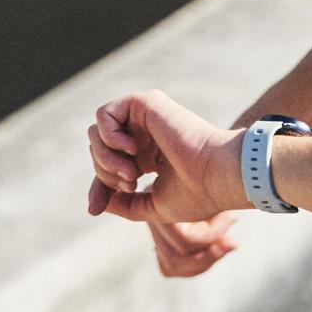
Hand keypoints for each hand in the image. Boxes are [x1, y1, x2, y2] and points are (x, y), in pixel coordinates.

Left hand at [85, 89, 246, 278]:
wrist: (217, 176)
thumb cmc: (197, 193)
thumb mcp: (153, 206)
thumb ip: (125, 205)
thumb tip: (99, 204)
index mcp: (147, 157)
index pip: (108, 166)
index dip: (99, 187)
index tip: (94, 208)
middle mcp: (144, 135)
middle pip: (98, 149)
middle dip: (104, 174)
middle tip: (130, 185)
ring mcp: (145, 118)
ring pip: (97, 132)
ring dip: (105, 158)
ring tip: (131, 173)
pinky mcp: (146, 103)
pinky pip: (104, 114)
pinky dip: (109, 136)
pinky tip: (131, 150)